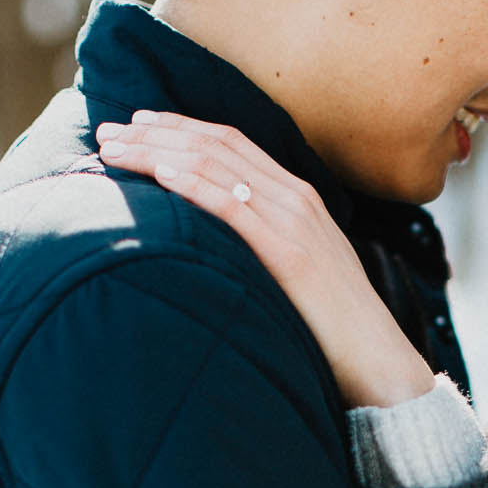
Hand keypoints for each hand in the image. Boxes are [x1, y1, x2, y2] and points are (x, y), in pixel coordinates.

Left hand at [95, 111, 436, 409]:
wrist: (381, 363)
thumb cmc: (335, 329)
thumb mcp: (300, 272)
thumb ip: (265, 245)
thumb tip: (220, 246)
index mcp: (299, 198)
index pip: (231, 143)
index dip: (180, 127)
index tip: (137, 124)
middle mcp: (297, 198)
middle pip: (216, 144)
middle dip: (156, 133)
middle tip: (106, 130)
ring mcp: (295, 222)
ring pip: (216, 166)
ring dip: (158, 153)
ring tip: (113, 150)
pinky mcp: (290, 254)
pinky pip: (233, 207)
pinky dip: (193, 185)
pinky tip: (159, 176)